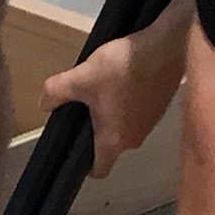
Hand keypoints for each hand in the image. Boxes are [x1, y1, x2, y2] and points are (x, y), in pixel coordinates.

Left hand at [45, 20, 187, 177]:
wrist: (167, 44)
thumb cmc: (127, 66)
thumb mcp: (81, 77)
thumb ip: (56, 92)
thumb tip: (46, 102)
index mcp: (114, 140)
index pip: (99, 170)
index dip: (83, 165)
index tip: (74, 150)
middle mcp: (136, 137)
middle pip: (110, 145)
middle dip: (94, 129)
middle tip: (83, 107)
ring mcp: (151, 121)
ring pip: (125, 126)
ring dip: (113, 112)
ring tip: (103, 87)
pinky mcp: (161, 104)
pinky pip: (139, 110)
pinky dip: (129, 99)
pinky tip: (123, 77)